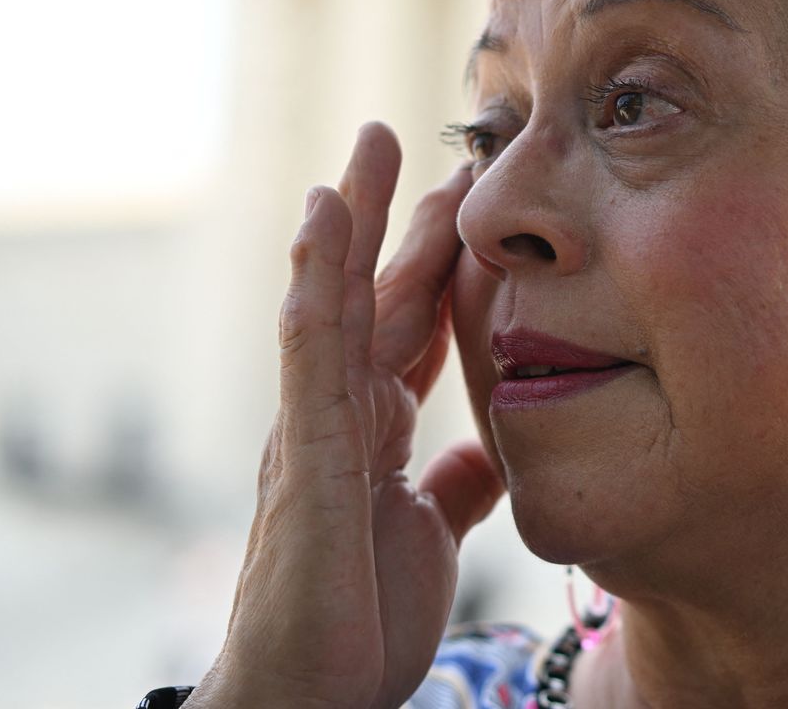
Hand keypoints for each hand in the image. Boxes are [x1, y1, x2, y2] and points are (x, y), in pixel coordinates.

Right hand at [188, 123, 504, 708]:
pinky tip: (324, 219)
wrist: (316, 692)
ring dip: (352, 219)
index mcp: (374, 427)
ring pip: (336, 298)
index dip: (433, 257)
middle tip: (408, 135)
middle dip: (390, 215)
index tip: (464, 191)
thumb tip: (483, 449)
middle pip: (370, 291)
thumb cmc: (357, 618)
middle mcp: (340, 411)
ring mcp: (316, 423)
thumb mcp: (430, 533)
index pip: (407, 321)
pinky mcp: (304, 447)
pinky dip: (317, 276)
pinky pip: (310, 345)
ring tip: (369, 147)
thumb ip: (452, 482)